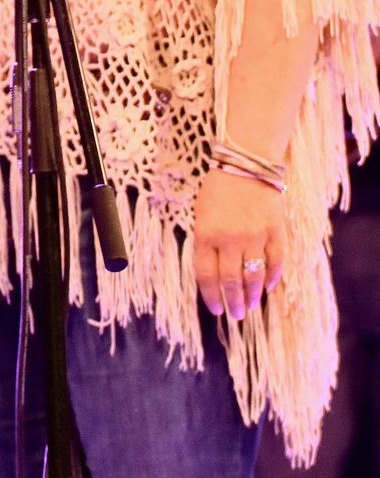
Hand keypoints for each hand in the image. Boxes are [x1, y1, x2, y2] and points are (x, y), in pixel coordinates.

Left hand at [193, 167, 284, 320]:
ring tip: (250, 306)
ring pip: (254, 276)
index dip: (211, 297)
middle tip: (236, 315)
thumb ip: (206, 242)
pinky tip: (267, 286)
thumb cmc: (219, 188)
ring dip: (252, 295)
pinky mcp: (275, 231)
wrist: (247, 162)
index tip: (216, 310)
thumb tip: (213, 273)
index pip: (206, 276)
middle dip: (233, 302)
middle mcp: (230, 239)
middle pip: (231, 281)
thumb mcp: (201, 213)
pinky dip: (272, 277)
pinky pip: (275, 262)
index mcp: (206, 234)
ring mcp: (255, 236)